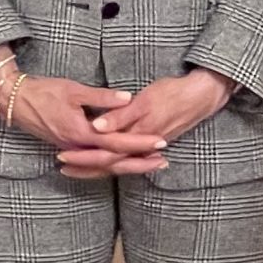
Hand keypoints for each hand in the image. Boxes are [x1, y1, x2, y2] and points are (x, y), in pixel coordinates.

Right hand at [0, 76, 167, 175]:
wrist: (15, 101)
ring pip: (105, 165)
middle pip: (114, 161)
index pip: (116, 141)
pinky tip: (123, 162)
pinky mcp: (70, 149)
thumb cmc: (43, 92)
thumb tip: (128, 98)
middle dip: (140, 161)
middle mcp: (77, 147)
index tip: (160, 141)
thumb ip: (101, 98)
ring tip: (151, 164)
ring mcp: (72, 150)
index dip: (140, 142)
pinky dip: (112, 164)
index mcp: (80, 132)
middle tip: (163, 160)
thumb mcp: (73, 90)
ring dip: (128, 165)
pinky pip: (95, 163)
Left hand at [56, 70, 233, 176]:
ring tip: (75, 168)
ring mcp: (147, 147)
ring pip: (118, 164)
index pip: (104, 155)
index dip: (83, 158)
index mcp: (136, 137)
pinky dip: (112, 162)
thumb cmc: (171, 94)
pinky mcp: (151, 143)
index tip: (63, 159)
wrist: (200, 97)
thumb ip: (120, 116)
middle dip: (85, 167)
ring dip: (97, 167)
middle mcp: (141, 147)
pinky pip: (127, 159)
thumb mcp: (145, 101)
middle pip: (109, 164)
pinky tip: (103, 162)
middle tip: (62, 167)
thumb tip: (97, 127)